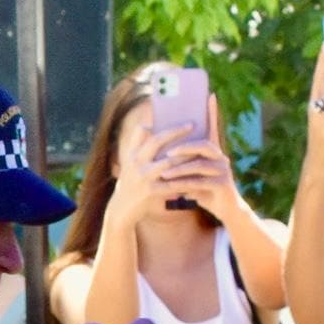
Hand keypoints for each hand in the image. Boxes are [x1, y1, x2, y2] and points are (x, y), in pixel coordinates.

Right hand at [106, 98, 222, 221]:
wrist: (122, 209)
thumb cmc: (130, 184)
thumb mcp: (130, 164)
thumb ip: (140, 147)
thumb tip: (152, 128)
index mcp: (132, 154)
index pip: (141, 132)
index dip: (156, 121)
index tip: (169, 114)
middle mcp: (136, 163)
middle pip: (157, 141)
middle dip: (176, 132)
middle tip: (192, 124)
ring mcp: (143, 177)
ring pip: (169, 162)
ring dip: (186, 154)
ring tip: (200, 148)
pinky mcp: (151, 191)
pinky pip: (173, 182)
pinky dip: (185, 178)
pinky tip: (197, 174)